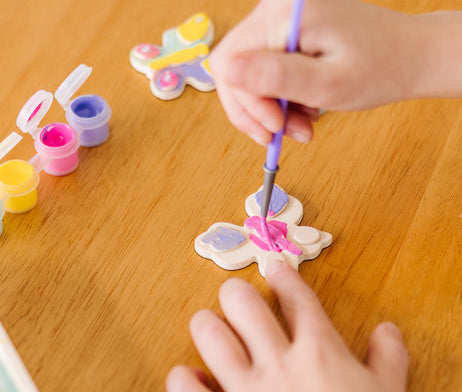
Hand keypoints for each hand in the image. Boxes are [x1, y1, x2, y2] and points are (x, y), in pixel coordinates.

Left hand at [166, 261, 408, 391]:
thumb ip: (388, 357)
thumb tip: (387, 330)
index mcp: (320, 352)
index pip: (295, 299)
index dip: (280, 276)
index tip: (269, 264)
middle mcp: (278, 365)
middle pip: (243, 306)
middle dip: (233, 294)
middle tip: (232, 299)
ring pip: (210, 338)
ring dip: (204, 326)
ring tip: (206, 327)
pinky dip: (181, 382)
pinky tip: (187, 378)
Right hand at [209, 0, 419, 146]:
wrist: (409, 56)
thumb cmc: (378, 69)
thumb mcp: (326, 84)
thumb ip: (275, 76)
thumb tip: (226, 69)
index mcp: (285, 14)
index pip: (228, 63)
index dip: (246, 103)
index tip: (274, 127)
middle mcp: (277, 7)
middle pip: (232, 69)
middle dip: (256, 110)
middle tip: (285, 133)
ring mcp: (280, 17)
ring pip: (245, 74)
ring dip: (268, 109)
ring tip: (301, 125)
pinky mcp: (285, 30)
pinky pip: (262, 70)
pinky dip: (277, 99)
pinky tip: (301, 110)